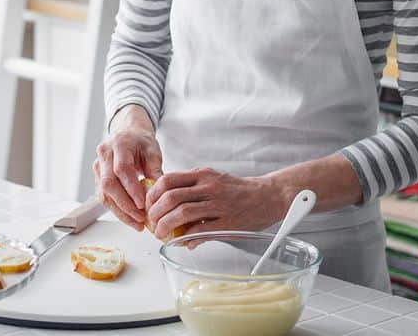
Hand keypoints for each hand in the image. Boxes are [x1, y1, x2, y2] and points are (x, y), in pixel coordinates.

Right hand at [93, 106, 162, 230]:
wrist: (128, 134)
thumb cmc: (141, 142)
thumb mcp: (153, 151)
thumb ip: (156, 171)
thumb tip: (160, 194)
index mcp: (119, 144)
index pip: (122, 169)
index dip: (131, 188)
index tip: (143, 204)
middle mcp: (104, 154)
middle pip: (109, 183)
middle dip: (125, 204)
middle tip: (141, 218)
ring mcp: (98, 166)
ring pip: (104, 194)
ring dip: (121, 211)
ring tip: (138, 223)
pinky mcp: (97, 178)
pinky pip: (104, 197)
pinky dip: (117, 210)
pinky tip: (130, 218)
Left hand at [145, 168, 285, 239]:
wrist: (269, 195)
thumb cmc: (239, 189)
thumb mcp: (213, 179)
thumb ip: (192, 189)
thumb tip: (171, 206)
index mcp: (202, 175)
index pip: (167, 180)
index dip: (152, 194)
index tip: (148, 205)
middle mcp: (208, 186)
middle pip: (170, 197)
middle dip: (155, 213)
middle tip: (151, 223)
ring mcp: (218, 204)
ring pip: (182, 213)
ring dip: (166, 226)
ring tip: (161, 233)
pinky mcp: (227, 222)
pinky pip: (200, 231)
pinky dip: (186, 238)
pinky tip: (182, 242)